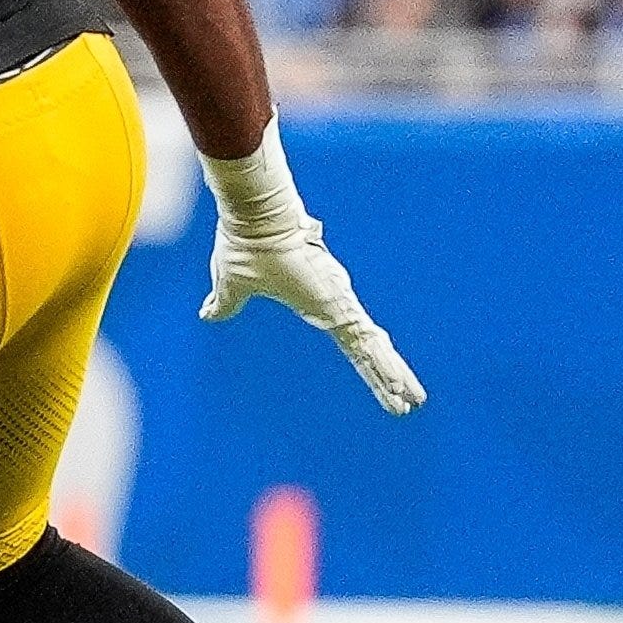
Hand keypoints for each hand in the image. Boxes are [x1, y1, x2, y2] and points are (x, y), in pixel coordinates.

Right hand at [205, 213, 424, 415]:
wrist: (255, 220)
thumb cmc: (244, 248)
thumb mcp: (231, 287)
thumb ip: (225, 304)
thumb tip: (208, 315)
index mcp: (317, 305)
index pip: (349, 342)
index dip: (365, 363)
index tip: (382, 383)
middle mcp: (336, 306)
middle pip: (369, 350)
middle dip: (389, 377)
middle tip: (410, 402)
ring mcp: (341, 306)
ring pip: (375, 351)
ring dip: (395, 378)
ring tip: (415, 401)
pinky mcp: (339, 308)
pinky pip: (367, 346)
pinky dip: (385, 367)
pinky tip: (401, 385)